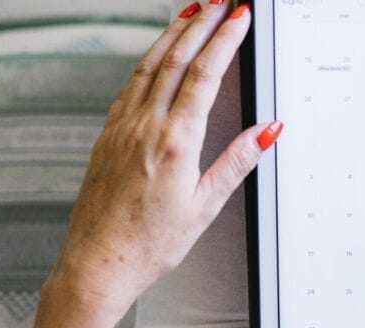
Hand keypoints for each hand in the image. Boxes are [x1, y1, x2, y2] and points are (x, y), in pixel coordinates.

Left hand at [51, 2, 281, 319]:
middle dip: (202, 23)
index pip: (204, 74)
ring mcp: (121, 128)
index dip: (225, 39)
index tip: (240, 15)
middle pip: (176, 58)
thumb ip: (237, 162)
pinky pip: (129, 85)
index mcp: (174, 143)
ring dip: (173, 33)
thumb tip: (267, 130)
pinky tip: (156, 55)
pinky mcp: (106, 136)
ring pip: (149, 65)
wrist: (97, 264)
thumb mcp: (205, 206)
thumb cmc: (149, 244)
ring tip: (192, 10)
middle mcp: (144, 127)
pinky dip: (148, 60)